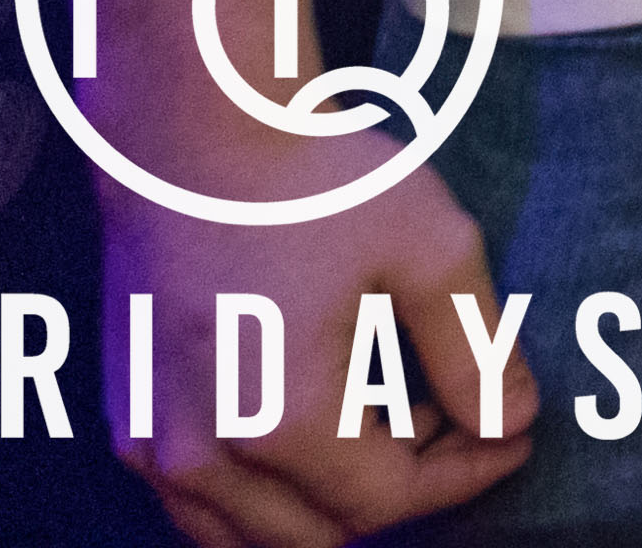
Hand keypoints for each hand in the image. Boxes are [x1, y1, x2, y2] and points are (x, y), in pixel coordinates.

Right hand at [99, 149, 538, 546]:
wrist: (194, 134)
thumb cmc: (314, 182)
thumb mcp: (430, 248)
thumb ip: (475, 349)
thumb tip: (512, 422)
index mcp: (281, 422)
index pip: (390, 501)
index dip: (466, 474)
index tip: (513, 434)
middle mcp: (201, 456)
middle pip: (324, 533)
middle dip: (401, 491)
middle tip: (451, 420)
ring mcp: (150, 447)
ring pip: (256, 537)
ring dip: (329, 504)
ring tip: (386, 421)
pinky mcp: (127, 423)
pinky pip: (199, 509)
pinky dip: (262, 498)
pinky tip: (313, 427)